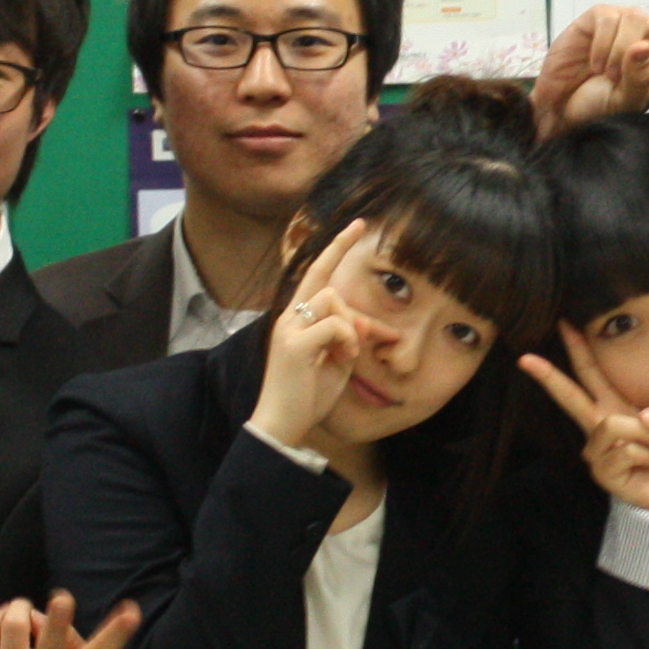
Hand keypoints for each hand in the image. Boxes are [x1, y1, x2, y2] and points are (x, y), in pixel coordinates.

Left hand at [0, 590, 141, 648]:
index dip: (116, 633)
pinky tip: (1, 619)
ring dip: (18, 608)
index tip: (132, 612)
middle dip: (58, 618)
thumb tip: (43, 612)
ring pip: (12, 628)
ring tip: (20, 609)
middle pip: (49, 645)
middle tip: (62, 598)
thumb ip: (72, 648)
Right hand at [249, 218, 403, 447]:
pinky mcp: (293, 343)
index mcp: (297, 320)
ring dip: (350, 327)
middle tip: (363, 239)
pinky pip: (334, 324)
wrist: (282, 423)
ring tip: (346, 355)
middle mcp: (289, 318)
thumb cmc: (308, 395)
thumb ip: (349, 337)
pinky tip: (342, 359)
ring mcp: (288, 328)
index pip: (316, 276)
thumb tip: (367, 322)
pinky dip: (346, 340)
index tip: (356, 225)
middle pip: (323, 279)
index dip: (335, 249)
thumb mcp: (337, 361)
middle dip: (343, 259)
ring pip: (332, 300)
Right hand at [521, 333, 648, 515]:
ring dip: (647, 437)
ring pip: (618, 425)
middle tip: (525, 358)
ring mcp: (596, 452)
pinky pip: (627, 449)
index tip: (563, 323)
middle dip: (549, 377)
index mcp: (612, 409)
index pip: (590, 375)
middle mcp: (597, 428)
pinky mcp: (602, 471)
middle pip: (570, 396)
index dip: (578, 349)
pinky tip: (648, 467)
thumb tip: (645, 419)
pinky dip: (648, 455)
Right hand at [535, 0, 648, 135]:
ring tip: (604, 74)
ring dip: (617, 58)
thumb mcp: (629, 101)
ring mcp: (631, 22)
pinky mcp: (602, 14)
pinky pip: (611, 24)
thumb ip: (640, 77)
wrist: (562, 108)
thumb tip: (644, 45)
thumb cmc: (601, 107)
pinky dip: (600, 49)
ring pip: (639, 25)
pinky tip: (592, 61)